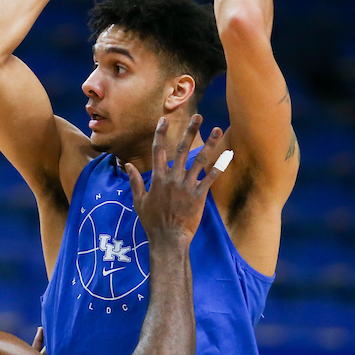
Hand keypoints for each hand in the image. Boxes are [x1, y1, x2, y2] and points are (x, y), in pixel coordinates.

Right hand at [126, 115, 228, 239]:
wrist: (168, 238)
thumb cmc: (152, 221)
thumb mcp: (139, 201)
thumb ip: (135, 181)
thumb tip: (127, 166)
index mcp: (158, 178)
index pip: (158, 150)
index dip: (161, 134)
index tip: (164, 120)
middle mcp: (173, 178)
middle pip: (183, 149)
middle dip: (190, 131)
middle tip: (197, 116)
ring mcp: (187, 186)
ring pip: (200, 160)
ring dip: (210, 143)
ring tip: (217, 129)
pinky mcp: (199, 195)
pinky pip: (211, 178)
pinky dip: (220, 166)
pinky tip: (228, 155)